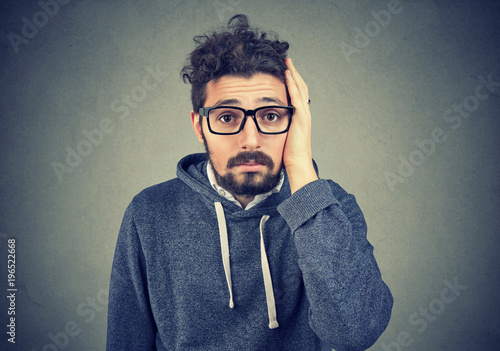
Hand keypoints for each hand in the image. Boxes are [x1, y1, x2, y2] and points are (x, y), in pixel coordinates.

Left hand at [284, 58, 317, 193]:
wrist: (296, 163)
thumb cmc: (288, 154)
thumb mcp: (282, 136)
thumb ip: (278, 127)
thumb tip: (266, 124)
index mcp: (299, 117)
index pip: (297, 95)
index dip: (291, 82)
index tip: (284, 71)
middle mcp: (304, 113)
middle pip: (300, 87)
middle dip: (293, 73)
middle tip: (287, 60)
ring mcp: (304, 114)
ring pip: (300, 89)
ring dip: (293, 74)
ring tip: (287, 62)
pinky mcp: (301, 118)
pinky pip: (297, 97)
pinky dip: (293, 84)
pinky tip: (288, 75)